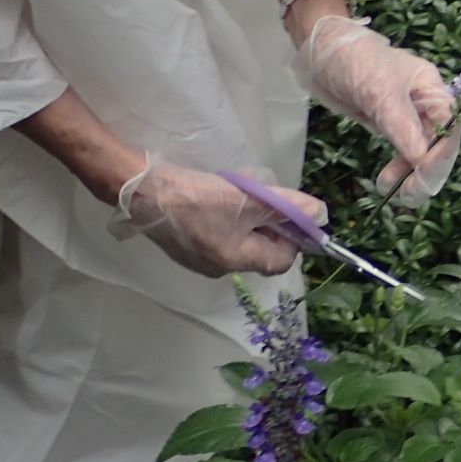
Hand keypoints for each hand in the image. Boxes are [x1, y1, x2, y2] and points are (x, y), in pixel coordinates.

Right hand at [113, 155, 319, 276]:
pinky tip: (213, 203)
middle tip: (260, 199)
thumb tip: (319, 215)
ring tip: (235, 198)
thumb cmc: (196, 197)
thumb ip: (285, 206)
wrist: (140, 192)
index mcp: (237, 261)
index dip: (292, 236)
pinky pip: (218, 240)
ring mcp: (199, 261)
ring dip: (247, 223)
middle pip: (260, 253)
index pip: (282, 260)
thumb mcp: (248, 198)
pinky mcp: (184, 248)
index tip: (286, 210)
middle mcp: (219, 269)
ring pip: (239, 244)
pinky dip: (225, 223)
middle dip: (268, 227)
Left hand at [295, 14, 459, 204]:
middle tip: (410, 195)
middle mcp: (423, 104)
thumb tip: (422, 160)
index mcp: (431, 89)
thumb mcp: (379, 92)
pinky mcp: (387, 125)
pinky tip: (386, 181)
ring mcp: (405, 116)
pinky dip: (398, 169)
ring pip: (420, 152)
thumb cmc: (354, 61)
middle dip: (427, 171)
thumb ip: (402, 126)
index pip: (448, 126)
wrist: (320, 52)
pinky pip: (401, 152)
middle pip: (438, 143)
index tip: (423, 175)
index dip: (441, 153)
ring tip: (395, 192)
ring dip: (411, 175)